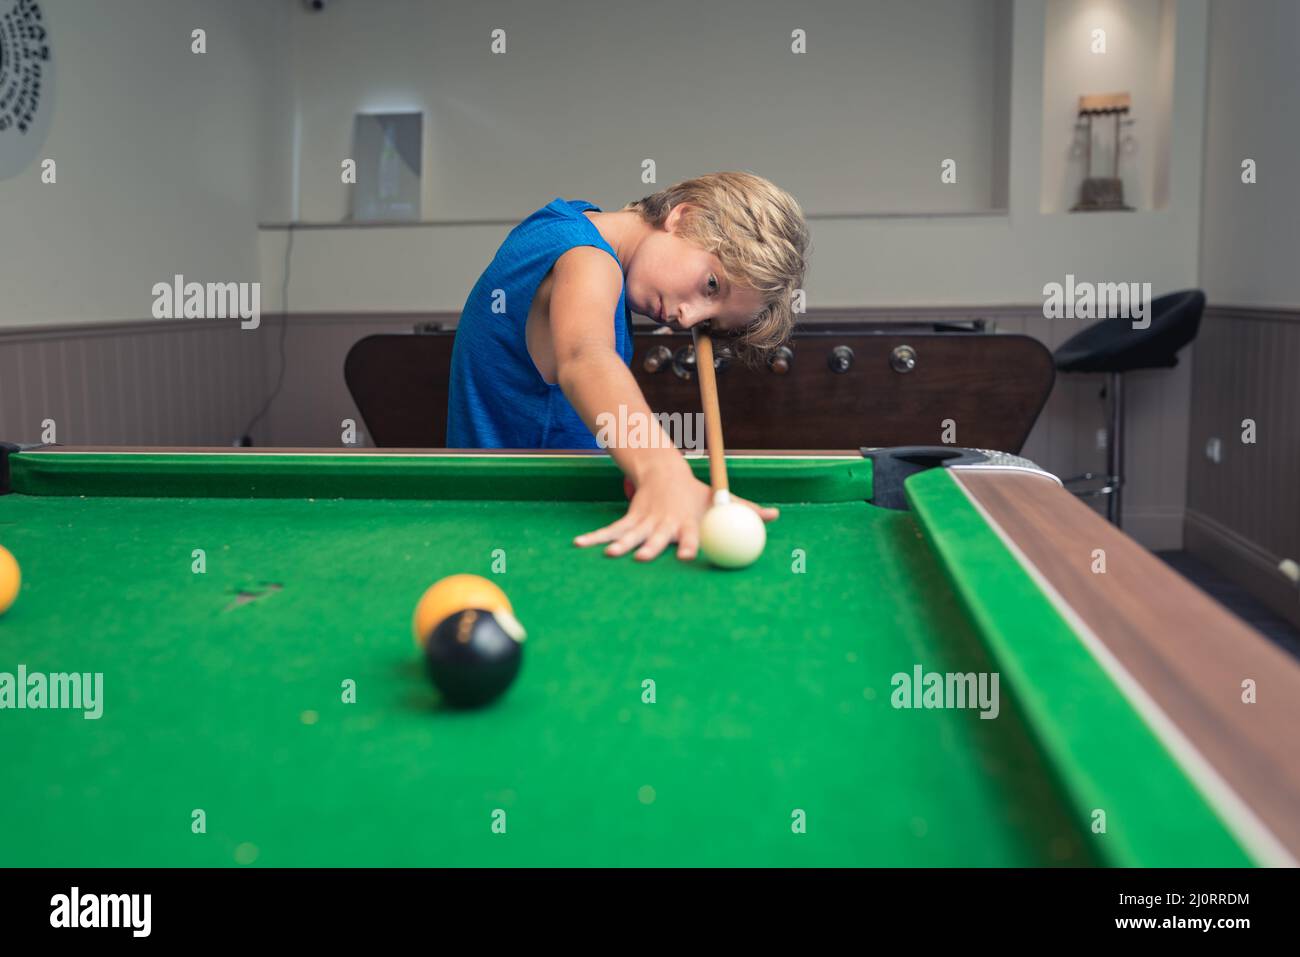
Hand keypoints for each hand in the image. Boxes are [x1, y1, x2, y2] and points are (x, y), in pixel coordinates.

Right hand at [574, 466, 778, 561]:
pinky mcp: (630, 521)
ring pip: (631, 535)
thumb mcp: (722, 499)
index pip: (691, 534)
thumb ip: (746, 510)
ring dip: (619, 544)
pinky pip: (611, 531)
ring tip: (609, 553)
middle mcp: (664, 523)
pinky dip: (596, 538)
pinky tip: (581, 546)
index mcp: (687, 521)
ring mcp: (645, 522)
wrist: (666, 472)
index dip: (690, 545)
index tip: (689, 555)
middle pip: (657, 538)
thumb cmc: (698, 494)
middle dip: (650, 548)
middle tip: (644, 559)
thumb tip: (775, 516)